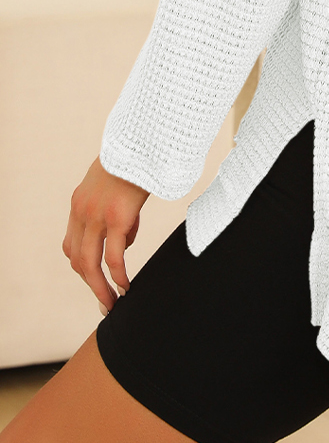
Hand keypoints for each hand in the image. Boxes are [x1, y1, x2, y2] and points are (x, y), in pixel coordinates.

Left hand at [63, 157, 148, 316]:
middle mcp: (82, 211)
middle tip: (103, 302)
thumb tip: (125, 237)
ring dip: (99, 287)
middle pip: (77, 259)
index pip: (71, 244)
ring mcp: (97, 215)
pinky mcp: (117, 217)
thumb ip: (115, 210)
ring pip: (90, 263)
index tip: (96, 280)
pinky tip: (125, 286)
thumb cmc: (136, 160)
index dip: (82, 266)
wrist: (142, 140)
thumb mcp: (116, 185)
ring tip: (112, 302)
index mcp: (80, 203)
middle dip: (89, 284)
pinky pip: (113, 257)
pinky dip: (117, 276)